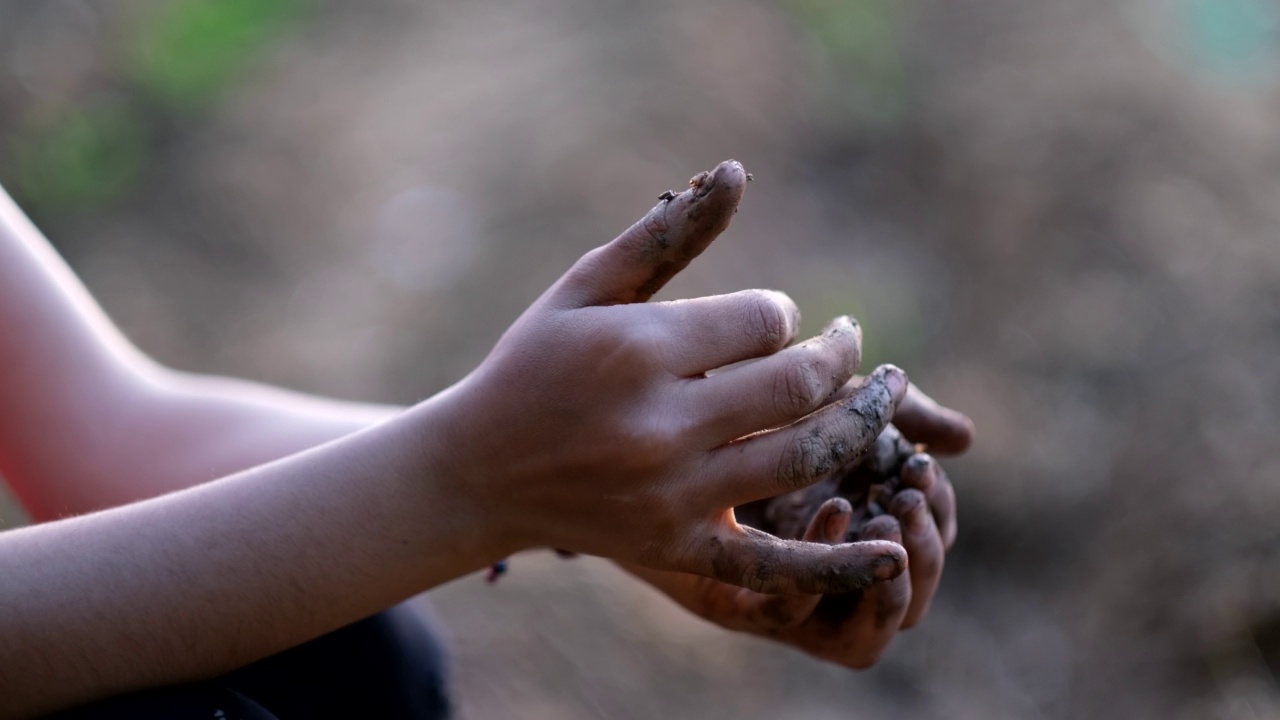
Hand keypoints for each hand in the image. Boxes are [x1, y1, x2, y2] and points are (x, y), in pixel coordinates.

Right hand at [427, 160, 909, 593]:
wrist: (478, 471)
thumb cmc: (534, 364)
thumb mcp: (587, 286)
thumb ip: (666, 232)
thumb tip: (738, 171)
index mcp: (639, 349)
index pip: (764, 320)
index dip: (782, 314)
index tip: (769, 321)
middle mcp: (660, 423)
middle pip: (797, 385)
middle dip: (841, 357)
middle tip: (854, 344)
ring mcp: (672, 494)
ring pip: (802, 457)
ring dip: (860, 424)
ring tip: (884, 396)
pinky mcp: (677, 549)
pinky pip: (770, 567)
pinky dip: (837, 567)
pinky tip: (890, 557)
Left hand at [624, 383, 969, 667]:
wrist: (616, 431)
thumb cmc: (722, 405)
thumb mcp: (809, 397)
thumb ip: (883, 410)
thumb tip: (966, 438)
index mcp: (848, 517)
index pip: (928, 540)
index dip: (941, 514)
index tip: (926, 462)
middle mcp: (821, 568)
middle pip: (915, 589)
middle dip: (929, 542)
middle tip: (911, 489)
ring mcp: (783, 591)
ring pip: (876, 627)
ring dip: (897, 579)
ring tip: (885, 513)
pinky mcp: (738, 599)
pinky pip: (804, 621)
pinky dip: (831, 581)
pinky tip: (833, 516)